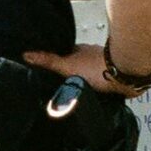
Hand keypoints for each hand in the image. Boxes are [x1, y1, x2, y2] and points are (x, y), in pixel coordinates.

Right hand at [23, 43, 150, 96]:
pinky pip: (103, 84)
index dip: (56, 63)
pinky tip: (95, 98)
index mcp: (80, 51)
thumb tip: (26, 54)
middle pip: (78, 65)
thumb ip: (48, 61)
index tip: (48, 71)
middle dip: (72, 74)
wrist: (125, 73)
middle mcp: (92, 57)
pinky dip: (99, 89)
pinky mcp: (115, 78)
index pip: (64, 56)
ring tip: (76, 95)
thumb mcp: (66, 66)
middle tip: (61, 86)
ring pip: (91, 74)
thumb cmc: (96, 68)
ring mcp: (105, 67)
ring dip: (86, 82)